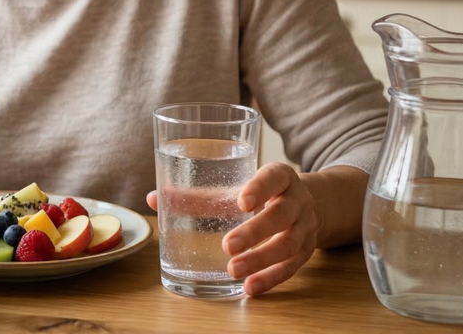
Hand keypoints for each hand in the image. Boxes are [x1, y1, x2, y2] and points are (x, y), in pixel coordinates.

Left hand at [146, 162, 318, 295]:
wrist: (309, 203)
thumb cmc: (263, 192)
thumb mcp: (239, 185)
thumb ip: (200, 194)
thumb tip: (153, 199)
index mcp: (281, 176)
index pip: (274, 177)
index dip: (260, 188)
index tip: (242, 202)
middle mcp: (299, 200)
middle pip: (281, 215)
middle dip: (255, 231)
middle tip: (228, 246)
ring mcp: (306, 227)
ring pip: (288, 245)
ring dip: (261, 260)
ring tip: (233, 270)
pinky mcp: (307, 251)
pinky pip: (291, 267)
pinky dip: (271, 279)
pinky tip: (250, 287)